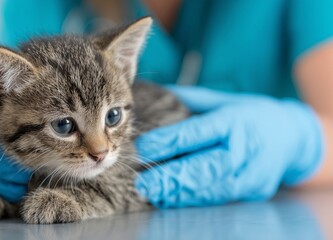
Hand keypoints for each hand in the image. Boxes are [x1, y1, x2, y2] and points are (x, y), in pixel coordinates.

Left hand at [135, 86, 323, 207]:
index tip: (142, 147)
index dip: (169, 141)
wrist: (293, 136)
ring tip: (153, 192)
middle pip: (206, 165)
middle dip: (172, 175)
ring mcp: (254, 171)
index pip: (198, 132)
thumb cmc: (250, 114)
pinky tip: (172, 199)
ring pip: (213, 186)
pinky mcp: (255, 189)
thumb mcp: (224, 100)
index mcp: (235, 119)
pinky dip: (194, 199)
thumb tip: (158, 92)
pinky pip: (221, 197)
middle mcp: (246, 146)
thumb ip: (192, 99)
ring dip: (180, 192)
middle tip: (143, 181)